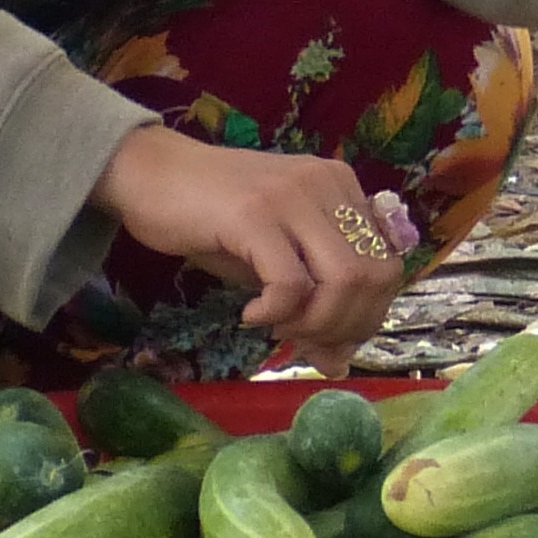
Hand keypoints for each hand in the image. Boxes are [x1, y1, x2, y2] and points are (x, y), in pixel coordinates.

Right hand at [92, 129, 406, 370]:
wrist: (149, 174)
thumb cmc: (213, 220)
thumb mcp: (272, 263)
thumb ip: (312, 305)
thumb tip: (337, 364)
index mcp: (342, 189)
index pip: (388, 267)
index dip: (366, 316)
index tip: (326, 339)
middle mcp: (327, 184)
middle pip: (375, 276)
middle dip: (345, 326)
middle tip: (301, 340)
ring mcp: (292, 196)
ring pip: (343, 280)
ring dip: (315, 323)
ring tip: (278, 329)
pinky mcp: (254, 214)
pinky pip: (290, 282)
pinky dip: (277, 313)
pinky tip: (251, 315)